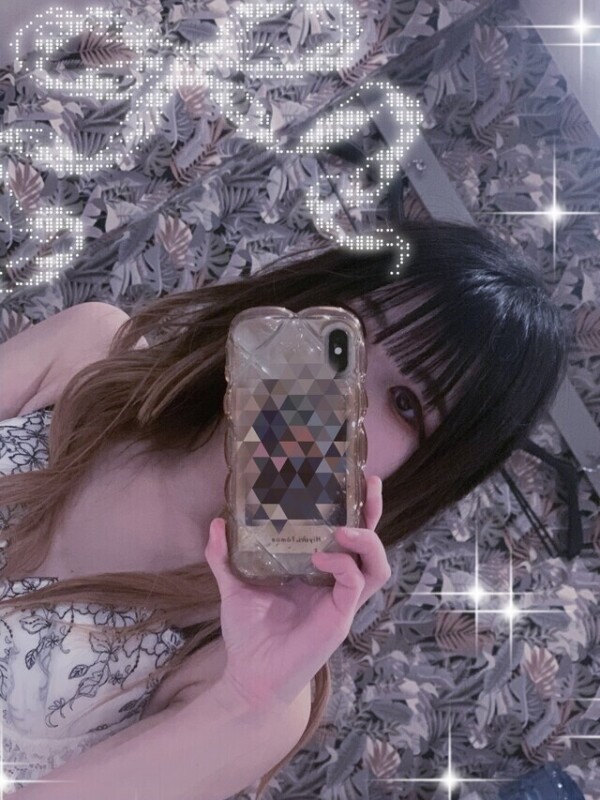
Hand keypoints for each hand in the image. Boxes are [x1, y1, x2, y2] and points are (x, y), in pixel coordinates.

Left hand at [203, 475, 390, 708]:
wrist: (249, 675)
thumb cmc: (248, 632)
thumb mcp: (235, 585)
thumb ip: (225, 556)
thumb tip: (216, 522)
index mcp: (318, 570)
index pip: (345, 534)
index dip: (353, 508)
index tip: (351, 478)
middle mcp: (336, 581)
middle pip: (370, 543)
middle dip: (374, 512)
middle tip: (371, 484)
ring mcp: (342, 599)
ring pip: (377, 565)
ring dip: (367, 540)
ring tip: (345, 526)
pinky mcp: (340, 616)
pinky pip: (355, 583)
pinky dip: (342, 565)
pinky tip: (322, 557)